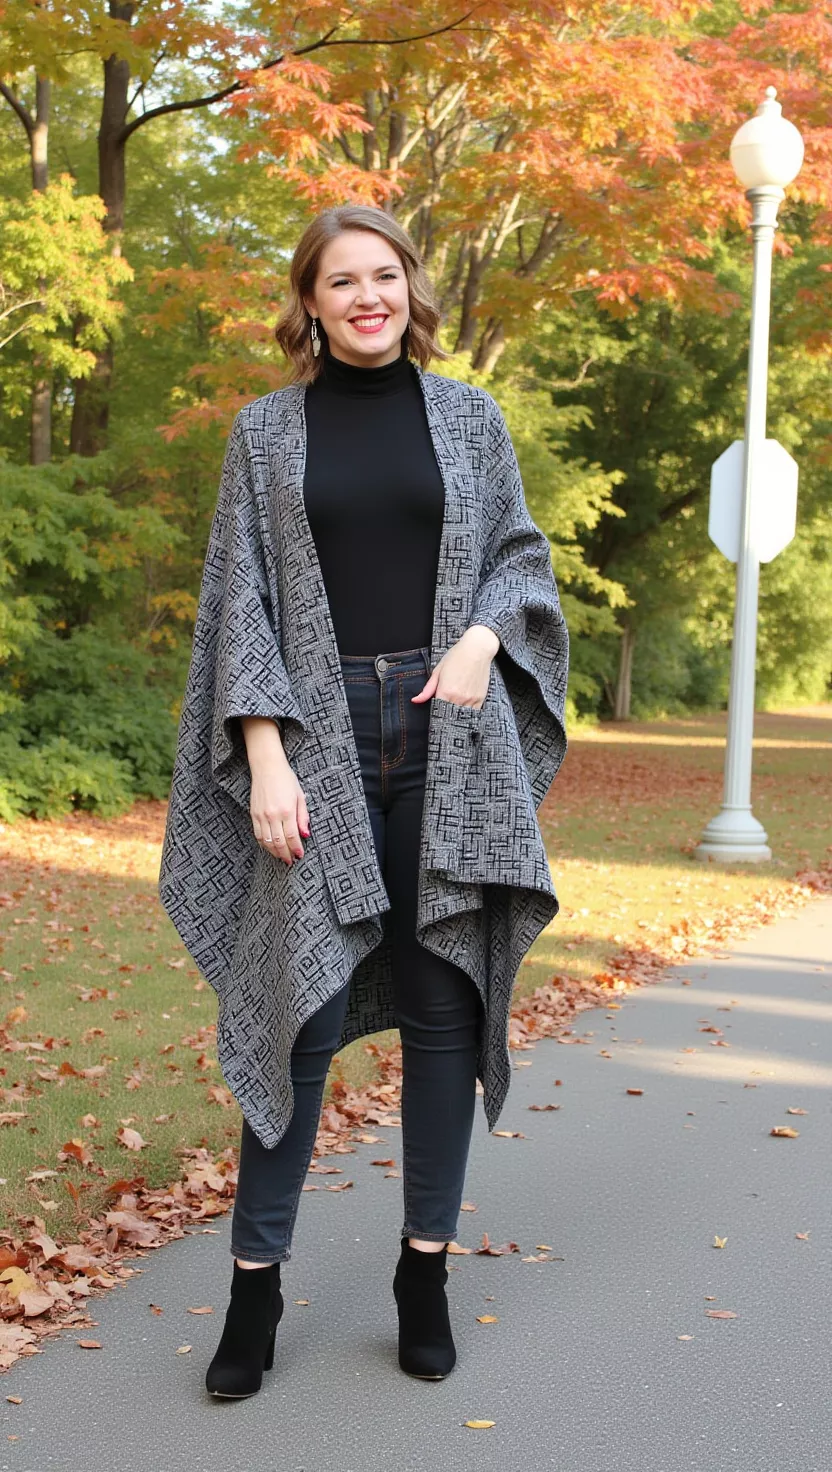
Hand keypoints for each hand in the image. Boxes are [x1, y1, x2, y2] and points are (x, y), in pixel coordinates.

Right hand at [241, 716, 309, 865]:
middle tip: (290, 861)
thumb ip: (303, 817)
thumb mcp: (300, 796)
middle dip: (285, 854)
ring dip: (274, 852)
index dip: (296, 848)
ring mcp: (261, 815)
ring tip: (281, 857)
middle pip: (278, 842)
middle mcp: (272, 815)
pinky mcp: (253, 814)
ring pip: (266, 841)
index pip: (292, 836)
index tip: (300, 855)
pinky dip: (263, 844)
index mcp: (286, 810)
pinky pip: (257, 834)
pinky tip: (269, 847)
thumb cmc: (286, 779)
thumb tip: (305, 834)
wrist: (266, 767)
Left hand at [410, 624, 499, 709]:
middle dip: (445, 715)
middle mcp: (458, 697)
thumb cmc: (457, 656)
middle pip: (449, 715)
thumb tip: (415, 700)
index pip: (437, 711)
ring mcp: (470, 699)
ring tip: (453, 707)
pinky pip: (472, 712)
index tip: (434, 712)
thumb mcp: (438, 671)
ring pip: (460, 715)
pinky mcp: (480, 698)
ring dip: (456, 713)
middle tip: (443, 711)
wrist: (477, 649)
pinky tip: (463, 705)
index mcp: (445, 691)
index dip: (434, 712)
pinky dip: (466, 711)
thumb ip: (427, 689)